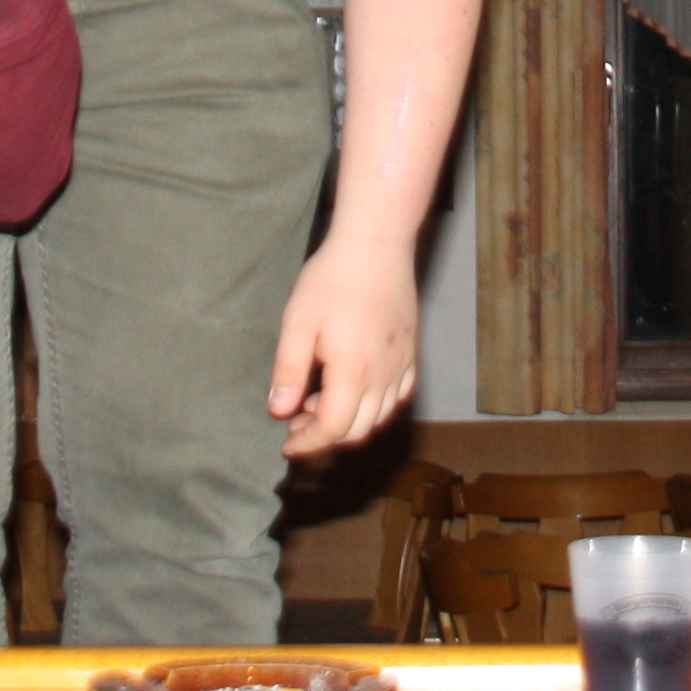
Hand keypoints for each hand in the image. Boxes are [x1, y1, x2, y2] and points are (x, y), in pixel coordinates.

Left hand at [268, 231, 419, 457]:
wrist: (376, 244)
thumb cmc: (332, 279)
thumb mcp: (298, 322)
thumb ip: (288, 371)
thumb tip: (279, 412)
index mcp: (353, 372)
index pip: (332, 429)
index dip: (307, 445)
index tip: (286, 446)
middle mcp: (383, 376)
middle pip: (357, 430)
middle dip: (324, 437)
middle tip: (296, 422)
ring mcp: (401, 365)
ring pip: (380, 417)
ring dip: (349, 422)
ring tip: (319, 402)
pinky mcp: (411, 352)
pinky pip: (398, 396)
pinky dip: (375, 407)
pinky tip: (354, 389)